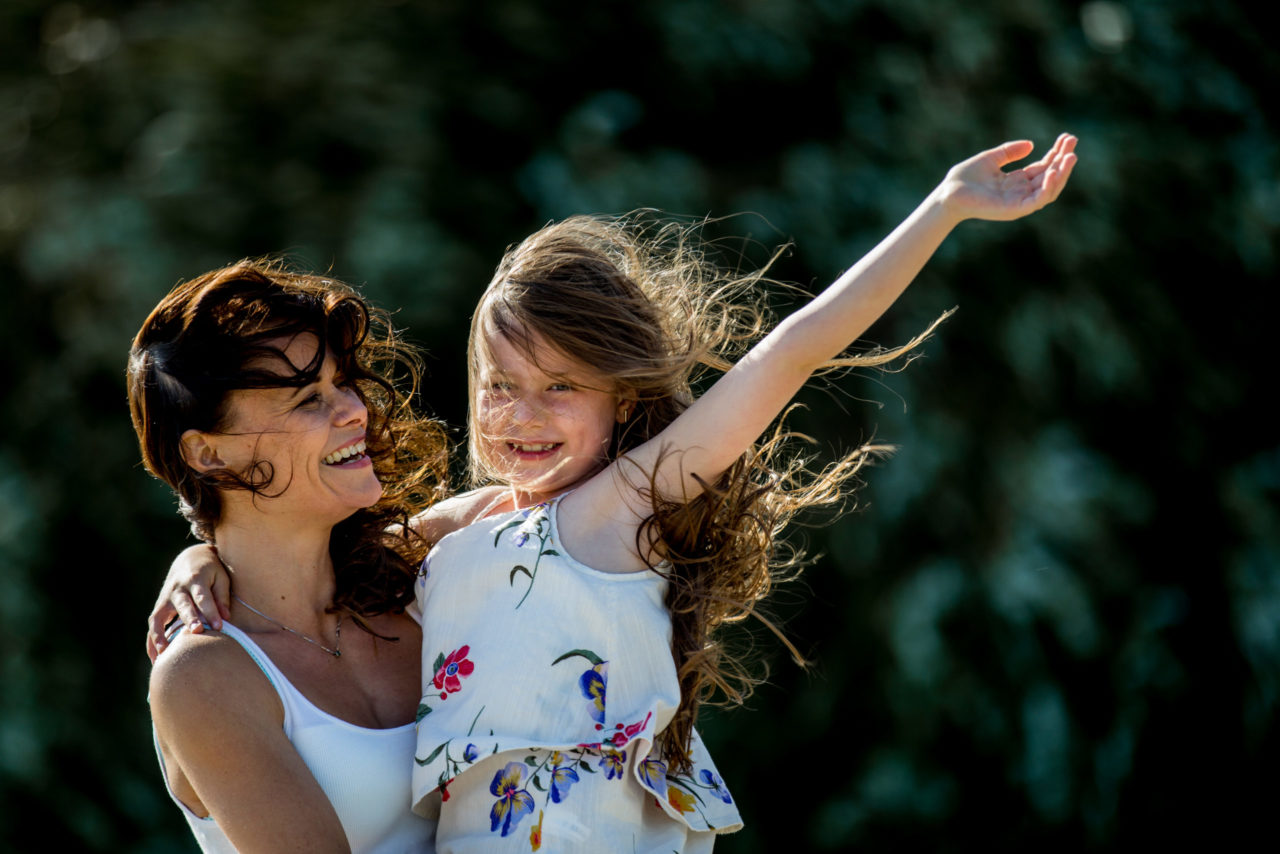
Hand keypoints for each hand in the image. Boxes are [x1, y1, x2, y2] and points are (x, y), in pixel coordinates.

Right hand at [146, 544, 232, 661]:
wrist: (189, 559)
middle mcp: (178, 589)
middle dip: (189, 619)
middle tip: (197, 632)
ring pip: (159, 617)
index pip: (203, 597)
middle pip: (183, 605)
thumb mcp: (221, 577)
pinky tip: (157, 658)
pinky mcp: (160, 607)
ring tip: (166, 654)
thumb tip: (226, 617)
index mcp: (195, 579)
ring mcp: (165, 599)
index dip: (211, 612)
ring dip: (161, 635)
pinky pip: (153, 626)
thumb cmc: (211, 571)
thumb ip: (222, 596)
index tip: (220, 626)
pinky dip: (152, 641)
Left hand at [938, 133, 1077, 222]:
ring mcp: (1019, 202)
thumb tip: (1031, 145)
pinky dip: (1047, 188)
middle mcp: (1021, 192)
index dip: (1056, 153)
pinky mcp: (1014, 210)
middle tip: (1073, 141)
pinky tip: (1053, 173)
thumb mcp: (991, 158)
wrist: (948, 193)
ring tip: (1070, 156)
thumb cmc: (965, 177)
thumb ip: (1009, 152)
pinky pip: (1037, 201)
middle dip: (1063, 160)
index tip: (1067, 137)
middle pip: (1050, 176)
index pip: (1043, 167)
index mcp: (1016, 181)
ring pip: (1049, 189)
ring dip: (1062, 173)